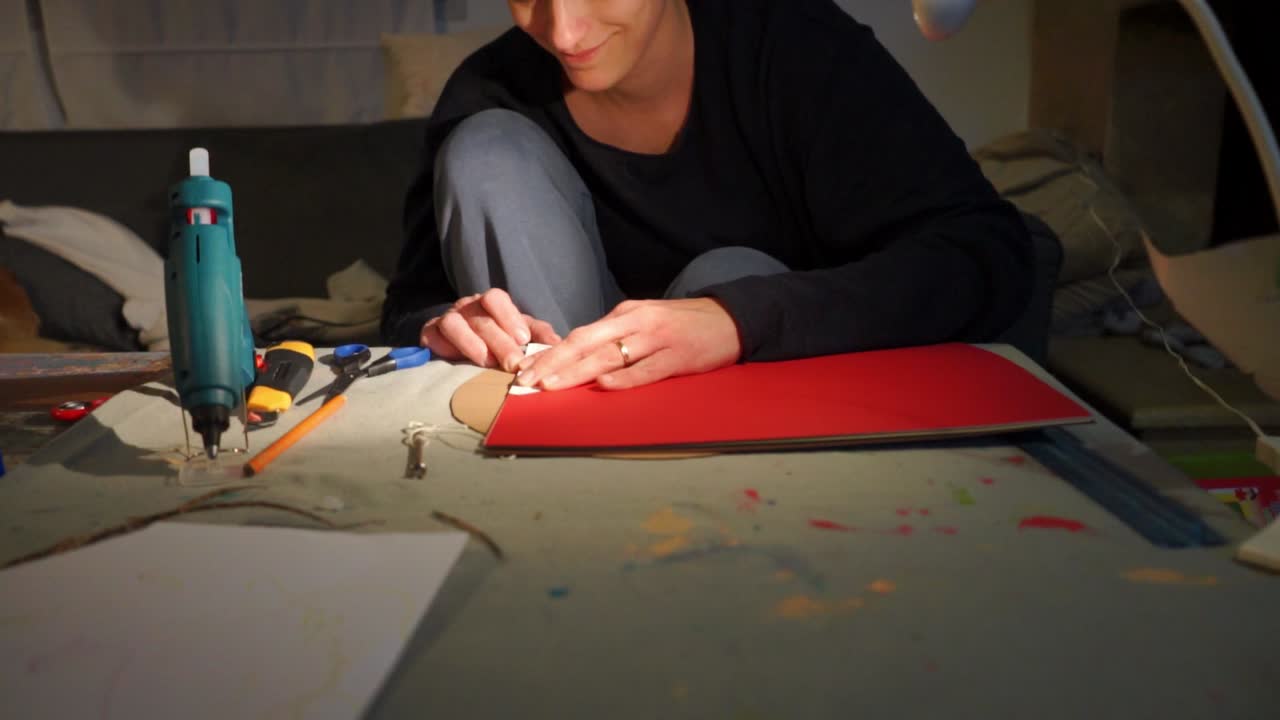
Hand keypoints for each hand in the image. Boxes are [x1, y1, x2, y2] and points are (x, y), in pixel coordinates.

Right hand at [420, 289, 560, 371]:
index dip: (509, 317)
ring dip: (471, 343)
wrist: (462, 348)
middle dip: (499, 342)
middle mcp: (468, 307)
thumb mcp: (523, 335)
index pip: (496, 298)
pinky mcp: (430, 334)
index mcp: (490, 304)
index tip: (523, 339)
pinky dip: (444, 346)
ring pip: (454, 323)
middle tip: (513, 364)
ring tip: (486, 362)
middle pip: (481, 318)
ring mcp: (447, 319)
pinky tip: (456, 360)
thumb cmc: (500, 340)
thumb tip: (557, 343)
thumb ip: (540, 335)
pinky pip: (432, 335)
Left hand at [514, 297, 741, 390]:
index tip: (523, 368)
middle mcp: (636, 322)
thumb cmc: (682, 325)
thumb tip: (579, 360)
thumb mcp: (644, 323)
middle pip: (586, 342)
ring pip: (610, 355)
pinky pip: (648, 369)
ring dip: (577, 371)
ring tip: (551, 385)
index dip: (550, 352)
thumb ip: (615, 338)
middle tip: (526, 380)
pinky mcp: (679, 356)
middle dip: (553, 362)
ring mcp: (658, 338)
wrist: (730, 318)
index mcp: (625, 314)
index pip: (579, 334)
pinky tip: (604, 385)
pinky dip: (625, 378)